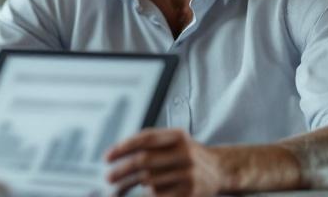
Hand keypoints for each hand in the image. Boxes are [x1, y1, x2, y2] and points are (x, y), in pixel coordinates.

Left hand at [106, 128, 221, 196]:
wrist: (220, 171)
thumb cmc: (186, 155)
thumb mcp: (173, 142)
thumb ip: (148, 145)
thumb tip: (115, 156)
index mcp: (178, 136)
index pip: (145, 138)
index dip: (123, 147)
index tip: (106, 158)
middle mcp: (185, 153)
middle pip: (144, 161)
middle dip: (121, 170)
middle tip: (108, 177)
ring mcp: (189, 174)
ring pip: (150, 182)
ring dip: (130, 186)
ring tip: (118, 189)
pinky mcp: (191, 192)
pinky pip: (159, 195)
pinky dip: (147, 195)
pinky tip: (143, 193)